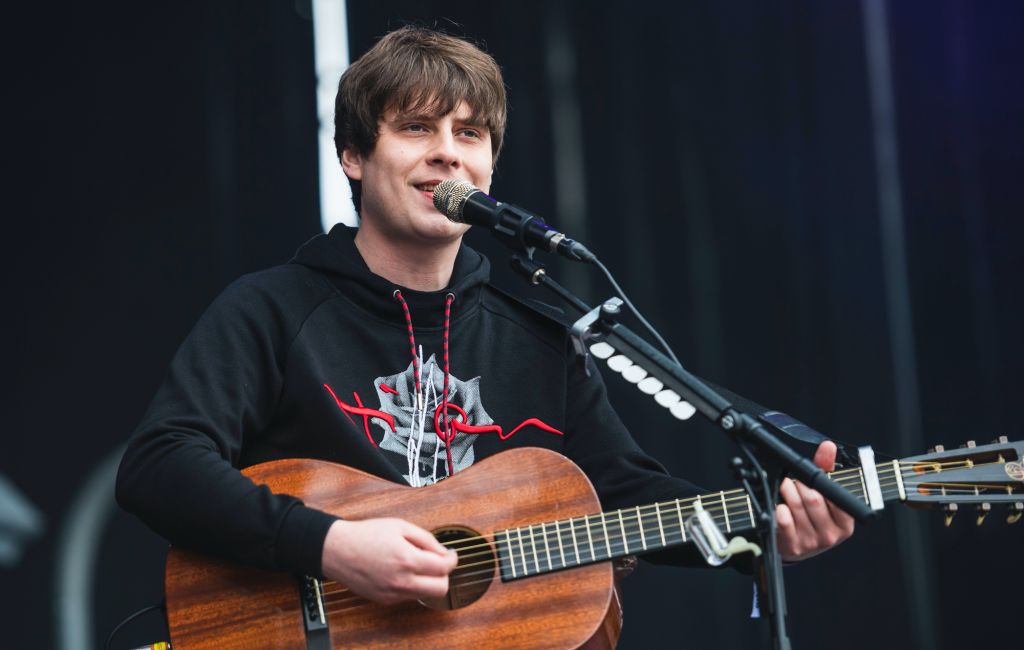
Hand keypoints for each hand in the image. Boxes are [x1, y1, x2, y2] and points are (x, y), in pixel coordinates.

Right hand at [321, 518, 457, 604]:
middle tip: (439, 562)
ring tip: (418, 564)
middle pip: (440, 589)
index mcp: (407, 560)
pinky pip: (408, 596)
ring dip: (428, 581)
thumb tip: (443, 551)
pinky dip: (412, 585)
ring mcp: (392, 593)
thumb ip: (426, 539)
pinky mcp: (385, 600)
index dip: (452, 559)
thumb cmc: (365, 535)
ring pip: (425, 595)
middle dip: (444, 575)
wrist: (338, 550)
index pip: (443, 568)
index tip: (451, 554)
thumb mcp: (400, 526)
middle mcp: (401, 581)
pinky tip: (403, 571)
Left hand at [776, 441, 854, 560]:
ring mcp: (812, 542)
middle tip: (793, 481)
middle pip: (813, 500)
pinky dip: (779, 509)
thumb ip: (826, 468)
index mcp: (845, 522)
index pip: (837, 498)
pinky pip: (784, 521)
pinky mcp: (794, 546)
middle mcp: (831, 535)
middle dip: (799, 485)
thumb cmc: (812, 517)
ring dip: (787, 492)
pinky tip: (780, 506)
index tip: (811, 479)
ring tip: (785, 488)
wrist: (796, 546)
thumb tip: (828, 447)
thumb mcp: (824, 494)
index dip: (820, 484)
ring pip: (796, 507)